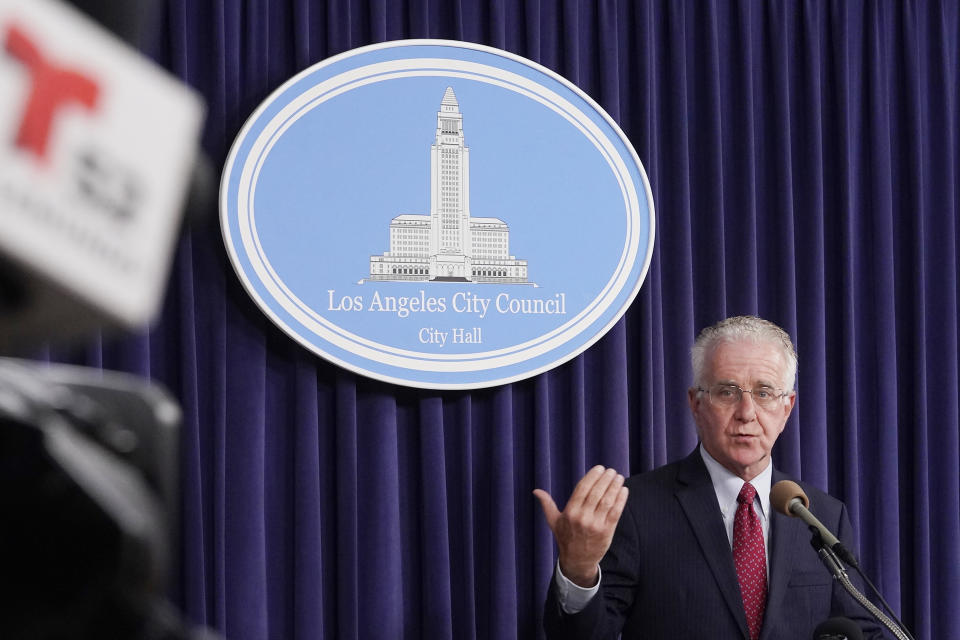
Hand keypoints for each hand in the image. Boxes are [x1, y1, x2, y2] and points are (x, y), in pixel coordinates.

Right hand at [534, 466, 628, 587]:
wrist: (577, 561)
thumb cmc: (565, 538)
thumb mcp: (554, 521)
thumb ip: (547, 504)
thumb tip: (536, 491)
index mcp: (570, 512)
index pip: (582, 489)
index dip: (592, 476)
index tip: (600, 468)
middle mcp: (582, 518)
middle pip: (596, 493)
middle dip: (605, 479)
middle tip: (611, 471)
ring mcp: (595, 525)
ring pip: (607, 501)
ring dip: (615, 487)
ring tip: (619, 477)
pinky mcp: (606, 531)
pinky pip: (615, 512)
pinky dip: (621, 500)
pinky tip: (624, 490)